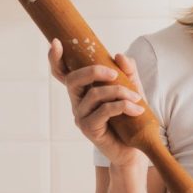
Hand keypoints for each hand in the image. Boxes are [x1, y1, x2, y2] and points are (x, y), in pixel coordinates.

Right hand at [48, 39, 147, 169]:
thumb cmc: (130, 118)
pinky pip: (103, 111)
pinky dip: (122, 106)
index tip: (57, 42)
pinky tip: (136, 109)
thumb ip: (127, 72)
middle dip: (94, 71)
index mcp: (83, 90)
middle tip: (114, 74)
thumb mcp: (132, 90)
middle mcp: (77, 102)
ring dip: (119, 92)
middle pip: (73, 79)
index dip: (56, 58)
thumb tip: (118, 55)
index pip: (63, 73)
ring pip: (94, 94)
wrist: (133, 149)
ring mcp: (80, 116)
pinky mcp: (89, 129)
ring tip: (137, 98)